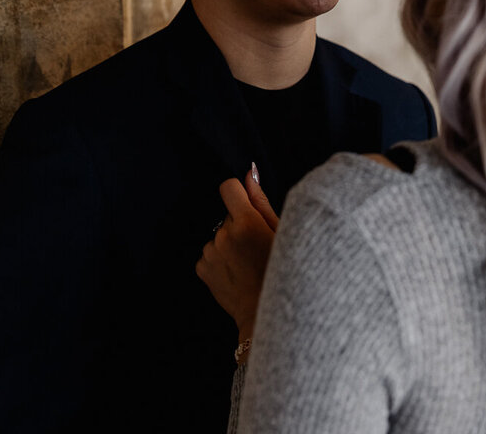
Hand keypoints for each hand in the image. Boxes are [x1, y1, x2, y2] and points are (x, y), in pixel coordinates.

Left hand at [195, 165, 278, 339]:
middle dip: (239, 225)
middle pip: (227, 215)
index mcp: (247, 223)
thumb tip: (249, 172)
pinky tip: (236, 273)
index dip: (238, 193)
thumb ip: (261, 201)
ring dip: (229, 243)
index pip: (228, 187)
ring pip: (218, 235)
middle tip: (257, 247)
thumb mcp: (281, 234)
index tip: (246, 206)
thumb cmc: (283, 272)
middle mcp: (225, 235)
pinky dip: (219, 259)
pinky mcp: (202, 268)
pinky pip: (209, 253)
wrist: (264, 314)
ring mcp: (211, 252)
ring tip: (247, 263)